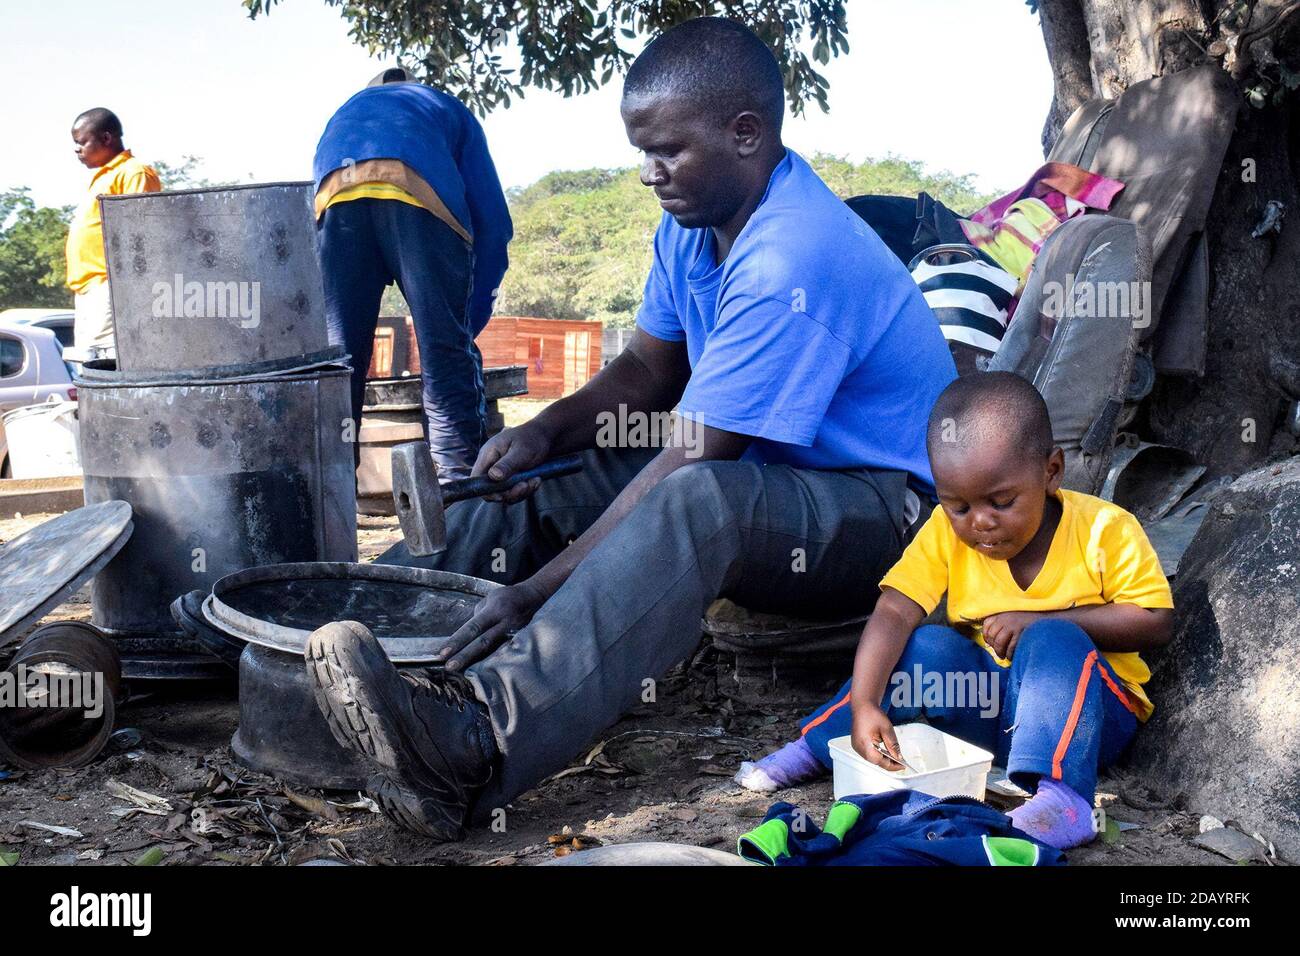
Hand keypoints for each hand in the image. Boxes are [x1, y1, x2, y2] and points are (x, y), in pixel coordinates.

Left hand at [435, 579, 550, 670]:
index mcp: (495, 610)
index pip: (473, 627)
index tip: (443, 653)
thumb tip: (466, 636)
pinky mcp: (522, 641)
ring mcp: (515, 633)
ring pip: (495, 651)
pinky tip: (484, 674)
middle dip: (465, 656)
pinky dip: (493, 664)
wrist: (535, 597)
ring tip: (463, 674)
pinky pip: (505, 654)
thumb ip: (478, 617)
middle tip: (449, 668)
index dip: (458, 641)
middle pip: (482, 642)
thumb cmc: (507, 598)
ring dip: (478, 663)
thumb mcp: (489, 600)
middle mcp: (505, 622)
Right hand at [472, 423, 551, 503]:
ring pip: (504, 492)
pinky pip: (514, 491)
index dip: (486, 490)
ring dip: (520, 492)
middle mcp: (492, 464)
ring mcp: (501, 472)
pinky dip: (525, 489)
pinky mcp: (510, 478)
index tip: (503, 495)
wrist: (545, 436)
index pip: (476, 478)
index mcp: (488, 454)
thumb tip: (494, 476)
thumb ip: (507, 464)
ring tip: (535, 480)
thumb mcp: (521, 451)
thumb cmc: (532, 439)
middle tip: (526, 485)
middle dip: (509, 492)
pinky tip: (536, 480)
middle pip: (491, 489)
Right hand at [851, 703, 903, 771]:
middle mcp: (858, 747)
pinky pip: (868, 754)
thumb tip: (899, 757)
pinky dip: (878, 755)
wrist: (863, 706)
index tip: (902, 765)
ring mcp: (856, 747)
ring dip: (883, 759)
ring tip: (895, 758)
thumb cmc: (872, 714)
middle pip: (875, 761)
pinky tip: (885, 753)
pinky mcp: (857, 745)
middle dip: (888, 763)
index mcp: (864, 743)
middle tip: (900, 762)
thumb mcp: (887, 729)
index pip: (879, 760)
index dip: (891, 765)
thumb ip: (893, 745)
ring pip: (872, 759)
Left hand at [981, 611, 1041, 660]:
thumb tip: (989, 639)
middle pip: (992, 635)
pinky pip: (1010, 647)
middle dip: (994, 646)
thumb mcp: (1013, 616)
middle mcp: (1005, 617)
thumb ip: (1001, 623)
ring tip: (1004, 656)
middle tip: (999, 652)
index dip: (986, 636)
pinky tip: (1012, 655)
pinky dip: (1010, 654)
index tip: (990, 643)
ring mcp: (1013, 624)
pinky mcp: (1021, 632)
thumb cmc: (1029, 620)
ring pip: (999, 642)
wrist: (1047, 619)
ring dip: (1000, 652)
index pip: (986, 624)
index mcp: (1002, 612)